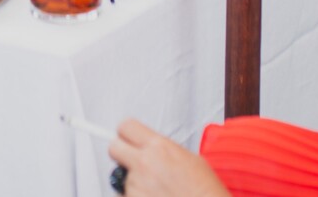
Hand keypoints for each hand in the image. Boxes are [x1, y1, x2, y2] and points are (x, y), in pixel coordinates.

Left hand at [108, 120, 229, 196]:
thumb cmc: (204, 192)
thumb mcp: (191, 160)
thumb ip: (165, 150)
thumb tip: (153, 150)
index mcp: (159, 147)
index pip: (126, 127)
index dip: (127, 133)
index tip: (128, 139)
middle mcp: (144, 164)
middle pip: (114, 148)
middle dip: (121, 154)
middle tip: (132, 163)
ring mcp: (135, 185)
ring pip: (122, 178)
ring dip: (133, 184)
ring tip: (155, 191)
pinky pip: (123, 196)